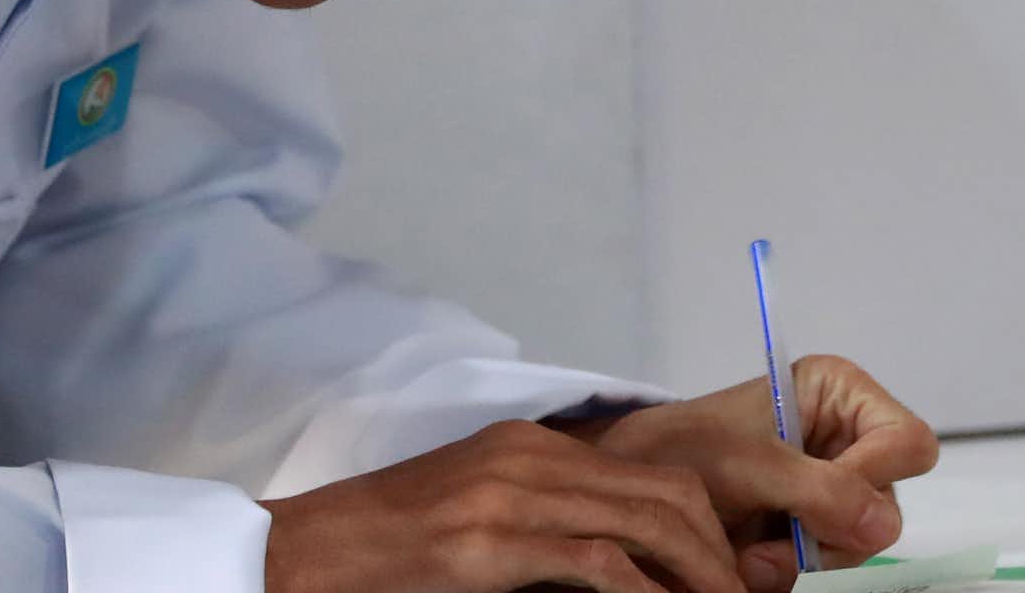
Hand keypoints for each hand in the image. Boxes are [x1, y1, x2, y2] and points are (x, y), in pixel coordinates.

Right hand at [260, 417, 745, 592]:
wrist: (295, 555)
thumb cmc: (385, 550)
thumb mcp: (479, 520)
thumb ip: (549, 530)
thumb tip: (624, 572)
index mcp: (534, 447)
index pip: (654, 475)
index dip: (708, 528)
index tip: (729, 576)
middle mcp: (532, 457)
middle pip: (666, 494)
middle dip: (717, 554)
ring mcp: (510, 495)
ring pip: (645, 523)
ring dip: (696, 576)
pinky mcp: (486, 544)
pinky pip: (594, 564)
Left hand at [578, 356, 940, 591]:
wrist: (633, 490)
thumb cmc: (683, 450)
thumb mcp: (748, 463)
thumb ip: (819, 490)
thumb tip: (883, 526)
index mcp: (842, 395)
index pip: (908, 443)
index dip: (874, 478)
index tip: (819, 504)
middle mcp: (849, 439)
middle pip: (887, 502)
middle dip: (830, 532)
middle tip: (772, 545)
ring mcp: (835, 488)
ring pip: (863, 543)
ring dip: (806, 561)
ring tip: (748, 558)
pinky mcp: (817, 529)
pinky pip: (833, 565)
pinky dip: (793, 573)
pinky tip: (751, 564)